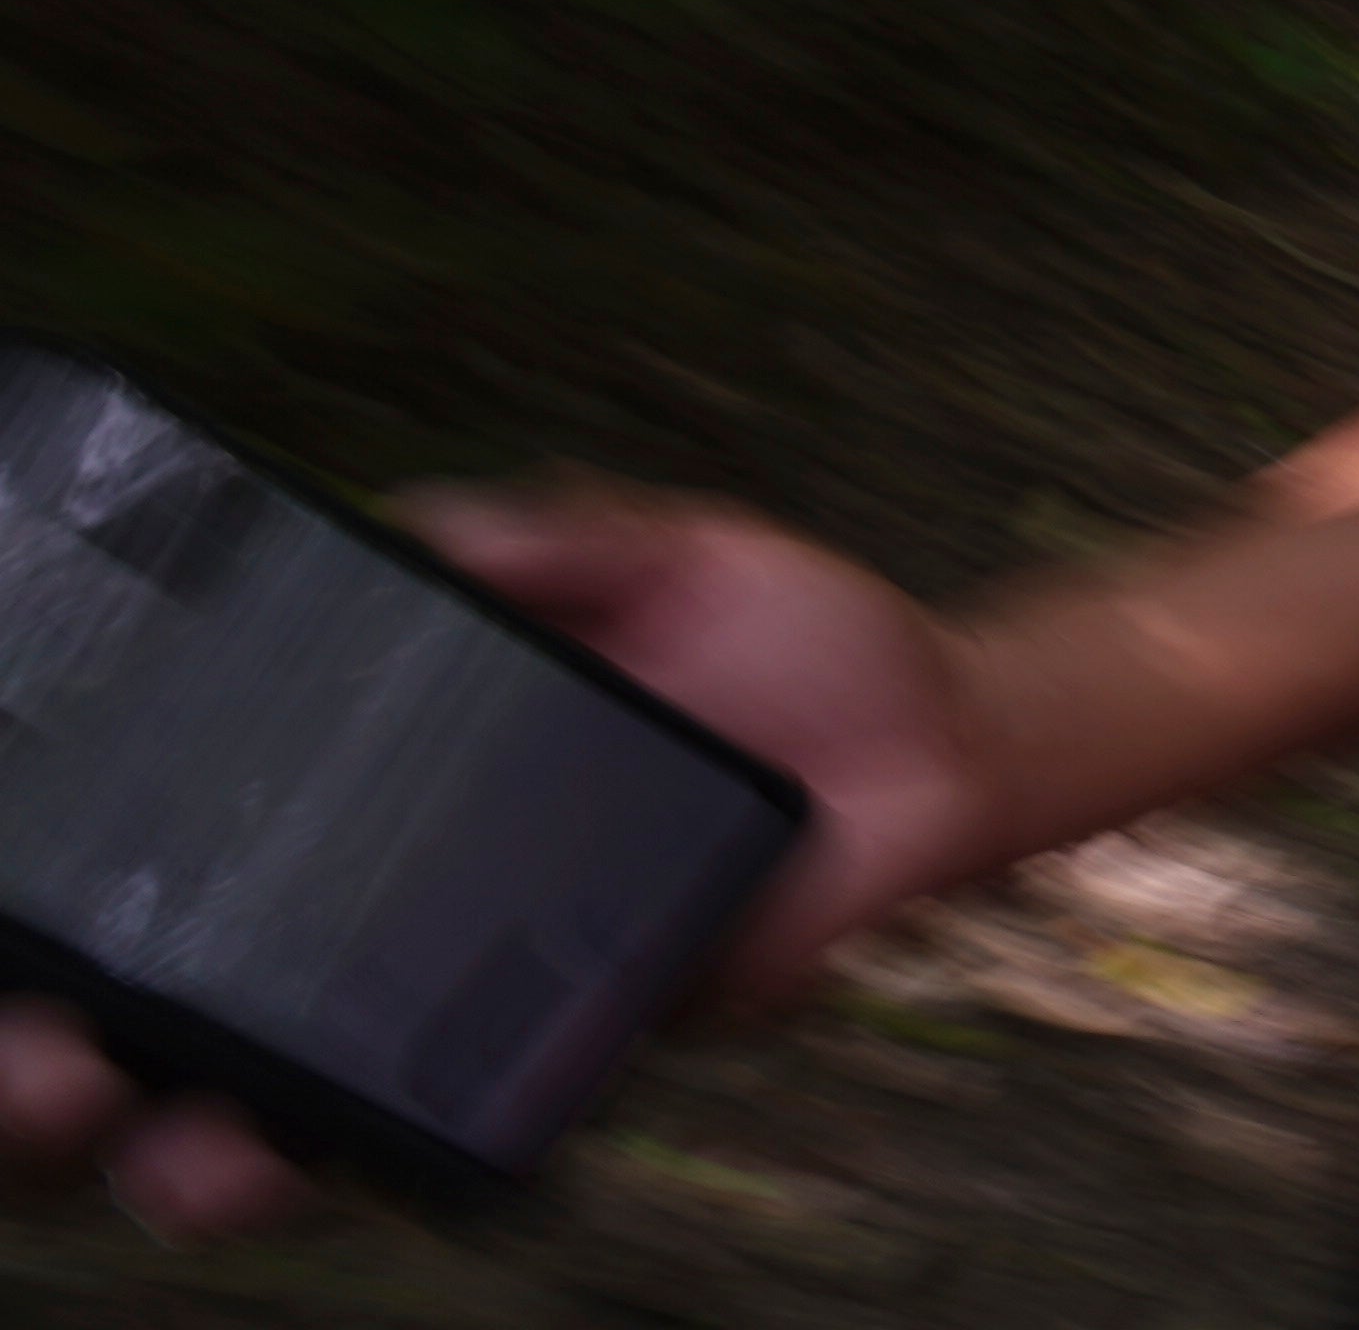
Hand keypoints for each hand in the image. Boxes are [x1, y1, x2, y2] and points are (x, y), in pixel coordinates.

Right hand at [0, 479, 991, 1239]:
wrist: (947, 735)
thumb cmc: (791, 638)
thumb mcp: (665, 555)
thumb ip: (545, 535)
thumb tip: (417, 530)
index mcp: (379, 806)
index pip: (182, 874)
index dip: (72, 919)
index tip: (7, 926)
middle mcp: (389, 927)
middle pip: (176, 1031)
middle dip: (64, 1062)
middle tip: (38, 1057)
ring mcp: (469, 1014)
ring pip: (281, 1122)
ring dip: (196, 1145)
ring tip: (151, 1128)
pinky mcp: (574, 1063)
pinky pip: (457, 1130)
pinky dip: (375, 1146)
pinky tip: (306, 1143)